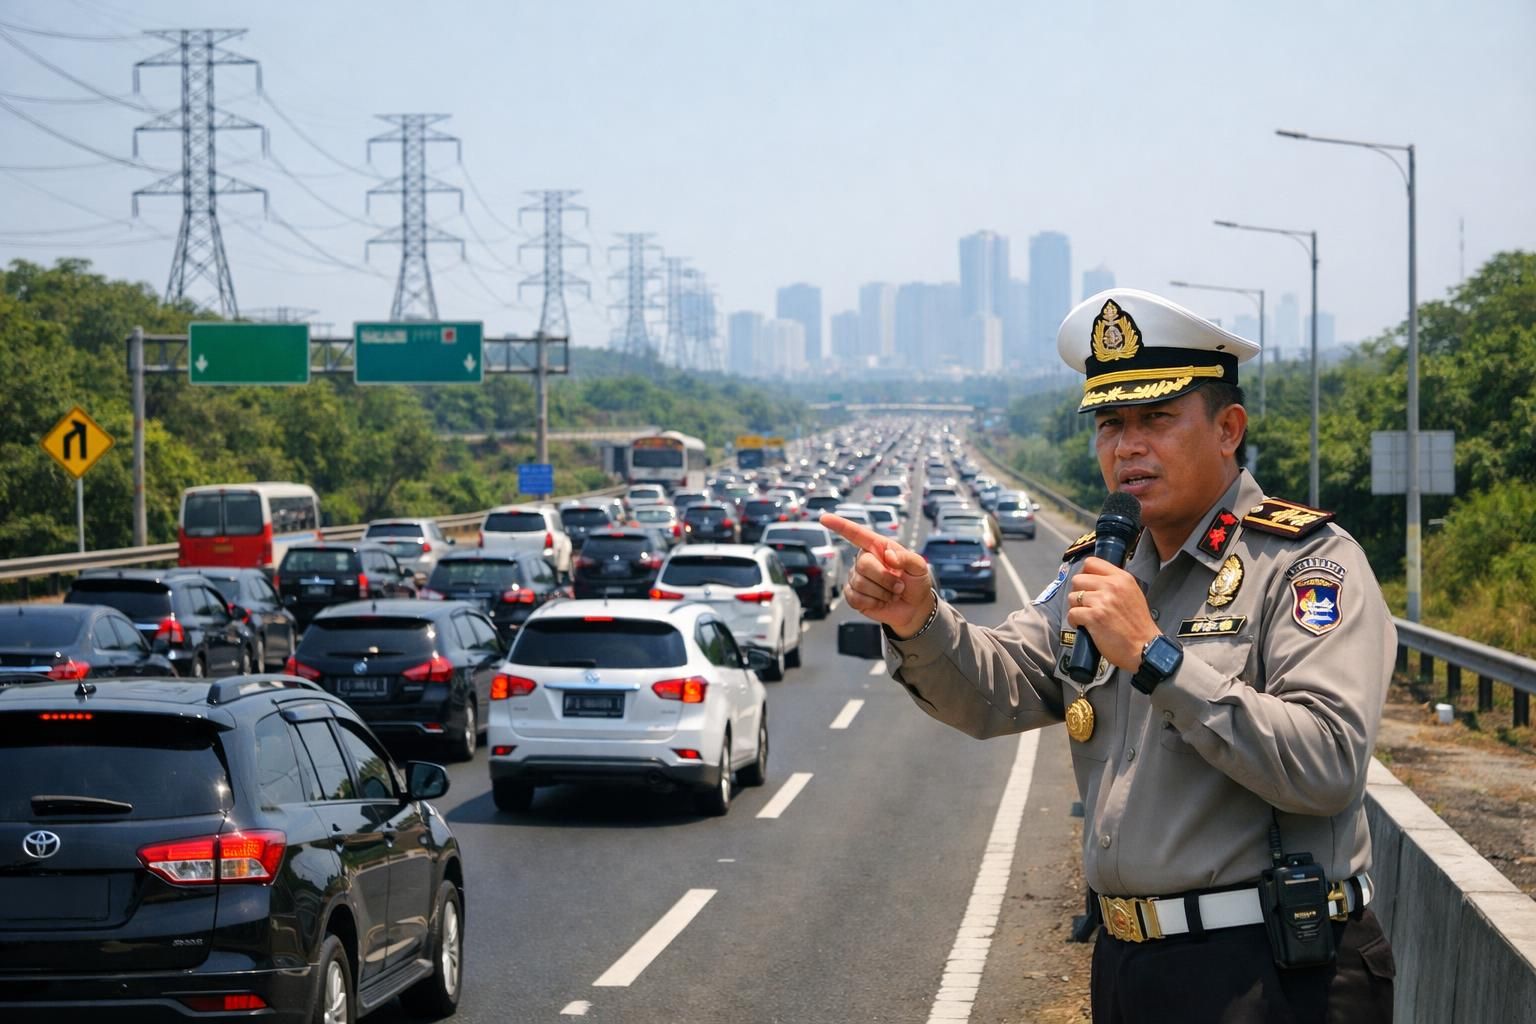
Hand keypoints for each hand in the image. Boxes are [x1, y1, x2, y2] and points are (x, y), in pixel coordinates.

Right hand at [819, 513, 934, 637]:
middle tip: (899, 586)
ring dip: (882, 593)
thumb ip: (908, 558)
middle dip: (884, 579)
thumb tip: (888, 557)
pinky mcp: (853, 595)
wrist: (914, 607)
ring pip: (860, 583)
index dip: (840, 525)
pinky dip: (873, 602)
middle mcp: (865, 560)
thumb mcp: (920, 567)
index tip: (824, 518)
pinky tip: (881, 601)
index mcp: (878, 547)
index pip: (856, 534)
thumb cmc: (916, 582)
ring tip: (892, 593)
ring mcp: (857, 577)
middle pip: (863, 564)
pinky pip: (855, 598)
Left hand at [1066, 557, 1160, 671]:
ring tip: (1086, 616)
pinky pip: (1072, 613)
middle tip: (1085, 604)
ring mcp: (1102, 601)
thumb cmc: (1138, 626)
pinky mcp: (1094, 617)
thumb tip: (1093, 579)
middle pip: (1078, 579)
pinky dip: (1074, 621)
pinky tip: (1084, 626)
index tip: (1086, 585)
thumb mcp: (1133, 594)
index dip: (1084, 574)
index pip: (1092, 562)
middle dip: (1078, 592)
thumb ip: (1115, 584)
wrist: (1145, 648)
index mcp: (1122, 578)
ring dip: (1076, 608)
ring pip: (1072, 597)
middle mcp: (1112, 586)